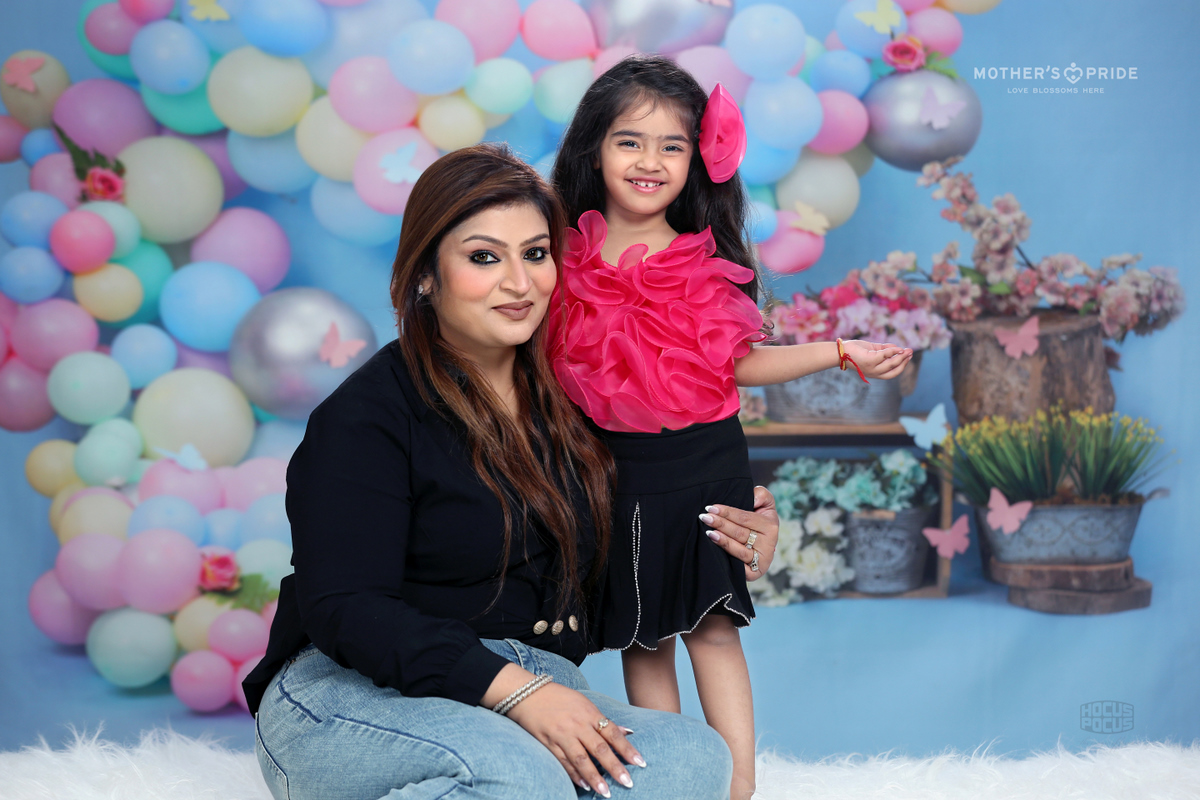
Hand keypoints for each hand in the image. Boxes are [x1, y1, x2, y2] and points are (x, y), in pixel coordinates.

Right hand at [506, 682, 644, 797]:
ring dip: (594, 777)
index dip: (627, 749)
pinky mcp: (548, 743)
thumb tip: (627, 731)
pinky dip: (574, 774)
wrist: (527, 693)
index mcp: (589, 713)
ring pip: (581, 759)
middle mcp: (578, 724)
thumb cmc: (558, 697)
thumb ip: (603, 720)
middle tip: (628, 783)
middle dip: (615, 767)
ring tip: (605, 792)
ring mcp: (562, 734)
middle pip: (600, 749)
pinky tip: (584, 785)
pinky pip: (563, 762)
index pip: (613, 734)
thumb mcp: (584, 703)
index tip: (641, 763)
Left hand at [700, 485, 778, 580]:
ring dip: (722, 540)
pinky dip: (727, 555)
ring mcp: (762, 560)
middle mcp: (769, 545)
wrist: (761, 545)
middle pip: (740, 533)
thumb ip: (761, 495)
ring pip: (739, 550)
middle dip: (721, 524)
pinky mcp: (755, 573)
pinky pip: (739, 565)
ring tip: (708, 532)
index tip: (711, 507)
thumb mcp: (764, 504)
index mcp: (771, 526)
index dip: (728, 512)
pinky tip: (716, 545)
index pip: (745, 518)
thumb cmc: (758, 520)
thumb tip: (752, 498)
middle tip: (705, 517)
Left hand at [840, 339, 912, 379]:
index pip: (891, 373)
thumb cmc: (855, 350)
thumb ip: (885, 350)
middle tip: (910, 354)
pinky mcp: (870, 360)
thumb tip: (898, 348)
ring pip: (891, 364)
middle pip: (894, 371)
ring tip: (908, 350)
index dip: (901, 366)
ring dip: (901, 357)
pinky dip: (893, 351)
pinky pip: (885, 355)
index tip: (908, 357)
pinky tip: (898, 348)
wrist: (841, 351)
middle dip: (904, 362)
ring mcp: (872, 368)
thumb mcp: (873, 350)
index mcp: (874, 372)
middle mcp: (874, 373)